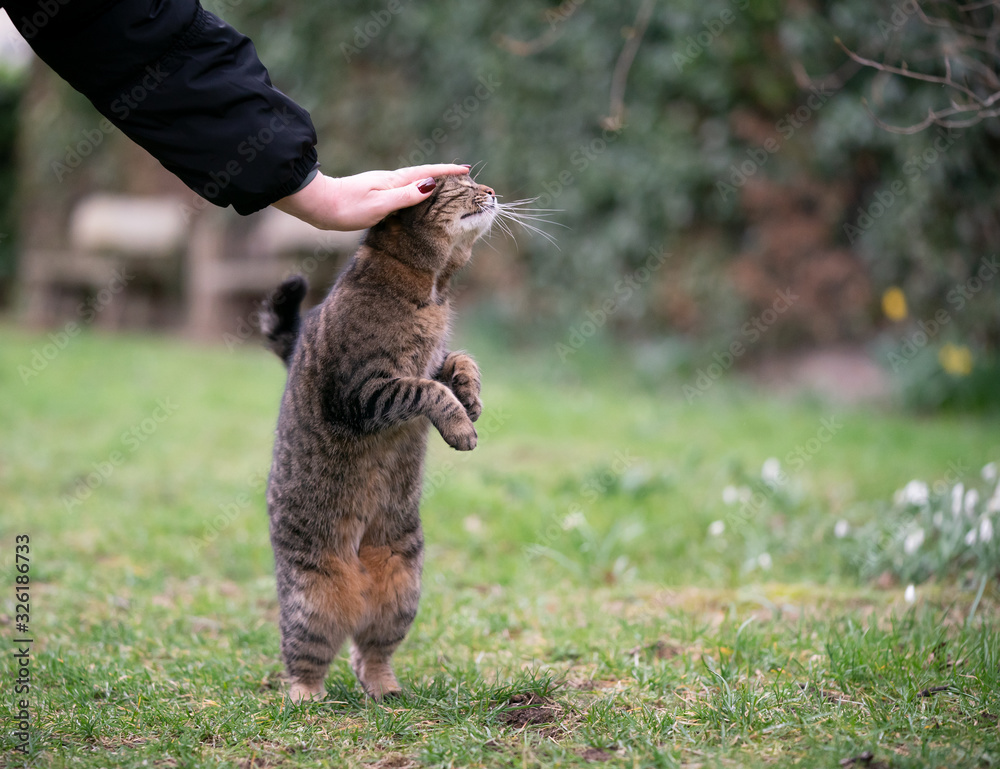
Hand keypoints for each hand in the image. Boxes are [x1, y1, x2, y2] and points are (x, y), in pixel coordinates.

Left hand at [272, 164, 470, 230]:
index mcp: (394, 181)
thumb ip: (405, 196)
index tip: (466, 169)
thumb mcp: (379, 205)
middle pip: (423, 175)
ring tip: (448, 188)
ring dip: (432, 184)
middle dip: (444, 176)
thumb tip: (431, 185)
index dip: (447, 172)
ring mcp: (382, 187)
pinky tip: (416, 200)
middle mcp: (390, 181)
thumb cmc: (346, 207)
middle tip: (464, 178)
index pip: (427, 173)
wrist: (318, 205)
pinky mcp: (375, 196)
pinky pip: (404, 192)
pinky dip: (417, 193)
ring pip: (414, 183)